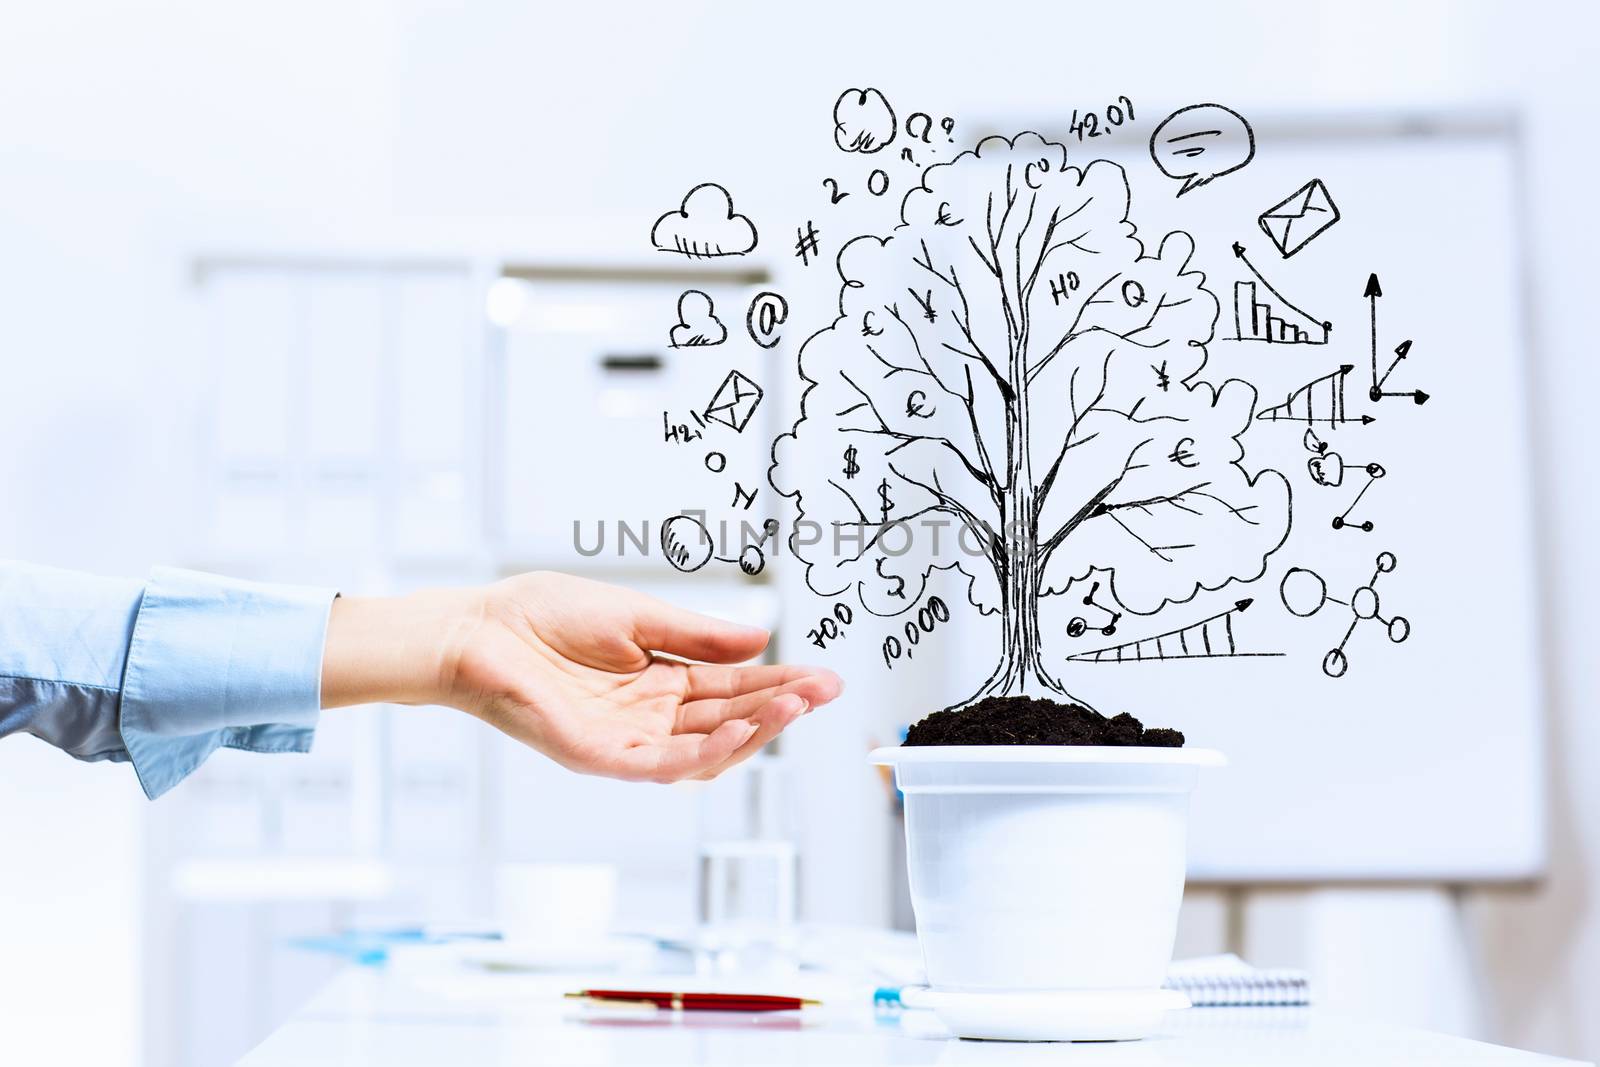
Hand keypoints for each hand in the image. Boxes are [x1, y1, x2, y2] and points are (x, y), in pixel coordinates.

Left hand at [320, 571, 841, 782]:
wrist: (475, 628)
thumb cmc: (540, 616)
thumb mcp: (635, 615)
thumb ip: (695, 634)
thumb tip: (760, 636)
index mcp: (658, 682)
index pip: (731, 687)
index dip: (778, 683)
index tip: (823, 676)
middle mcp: (647, 717)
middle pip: (727, 720)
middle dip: (778, 708)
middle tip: (824, 691)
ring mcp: (624, 740)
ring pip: (702, 751)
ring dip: (751, 733)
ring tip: (793, 708)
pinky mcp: (596, 755)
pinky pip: (658, 764)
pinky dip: (700, 753)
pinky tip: (736, 734)